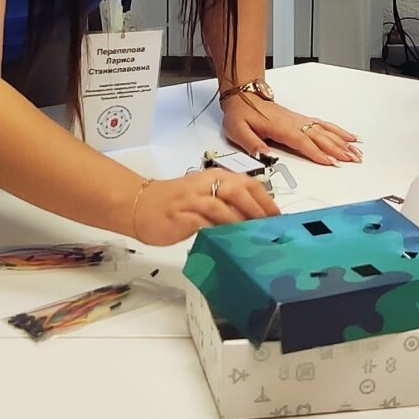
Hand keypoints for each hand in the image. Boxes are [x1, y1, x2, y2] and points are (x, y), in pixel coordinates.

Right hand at [123, 168, 277, 243]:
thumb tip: (254, 220)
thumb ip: (227, 203)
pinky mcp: (182, 216)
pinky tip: (229, 241)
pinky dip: (219, 231)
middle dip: (258, 210)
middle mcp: (206, 184)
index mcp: (214, 177)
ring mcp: (193, 199)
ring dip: (241, 222)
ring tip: (255, 237)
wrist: (139, 205)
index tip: (278, 217)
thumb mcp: (204, 196)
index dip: (266, 200)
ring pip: (223, 207)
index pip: (248, 183)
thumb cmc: (174, 203)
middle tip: (271, 228)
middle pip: (239, 191)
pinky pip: (204, 223)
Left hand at [220, 89, 361, 165]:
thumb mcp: (237, 130)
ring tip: (356, 151)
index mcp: (280, 127)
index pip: (303, 141)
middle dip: (338, 149)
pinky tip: (348, 137)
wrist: (243, 95)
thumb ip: (251, 143)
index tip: (331, 162)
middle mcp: (294, 122)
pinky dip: (338, 130)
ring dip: (342, 141)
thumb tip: (263, 155)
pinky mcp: (301, 120)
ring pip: (325, 130)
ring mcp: (299, 120)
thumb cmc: (241, 113)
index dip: (318, 153)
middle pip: (320, 137)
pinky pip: (324, 124)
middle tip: (353, 160)